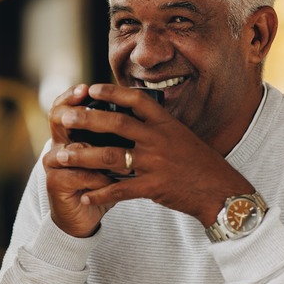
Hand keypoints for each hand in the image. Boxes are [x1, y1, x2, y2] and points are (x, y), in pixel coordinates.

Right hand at [43, 84, 116, 236]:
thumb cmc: (100, 183)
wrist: (82, 216)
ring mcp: (54, 164)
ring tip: (116, 155)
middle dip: (77, 113)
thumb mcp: (108, 155)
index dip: (72, 96)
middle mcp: (58, 145)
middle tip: (89, 107)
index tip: (88, 88)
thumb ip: (115, 136)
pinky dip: (97, 178)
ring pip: (71, 149)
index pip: (64, 106)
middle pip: (58, 119)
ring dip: (95, 152)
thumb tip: (138, 111)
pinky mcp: (54, 183)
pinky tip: (111, 181)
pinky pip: (76, 175)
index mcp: (70, 134)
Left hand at [54, 84, 254, 226]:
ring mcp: (156, 163)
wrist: (222, 192)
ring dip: (83, 157)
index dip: (113, 92)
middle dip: (87, 119)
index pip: (137, 100)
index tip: (92, 88)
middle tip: (64, 118)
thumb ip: (157, 126)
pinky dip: (100, 192)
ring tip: (61, 156)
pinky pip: (121, 189)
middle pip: (117, 124)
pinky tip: (84, 195)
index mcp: (166, 124)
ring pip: (111, 156)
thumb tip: (132, 114)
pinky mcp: (154, 187)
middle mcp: (159, 139)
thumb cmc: (199, 163)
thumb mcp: (181, 136)